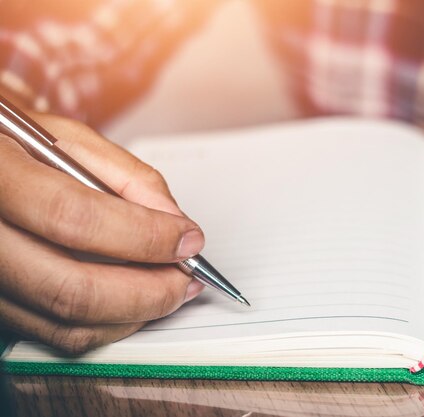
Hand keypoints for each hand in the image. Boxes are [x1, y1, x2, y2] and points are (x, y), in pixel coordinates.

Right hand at [0, 113, 205, 353]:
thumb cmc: (18, 148)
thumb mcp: (68, 140)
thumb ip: (128, 177)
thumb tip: (175, 222)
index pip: (74, 217)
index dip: (143, 235)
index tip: (189, 239)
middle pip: (71, 288)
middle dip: (148, 290)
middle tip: (187, 278)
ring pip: (67, 322)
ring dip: (135, 313)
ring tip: (171, 289)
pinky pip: (57, 335)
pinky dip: (110, 324)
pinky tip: (136, 301)